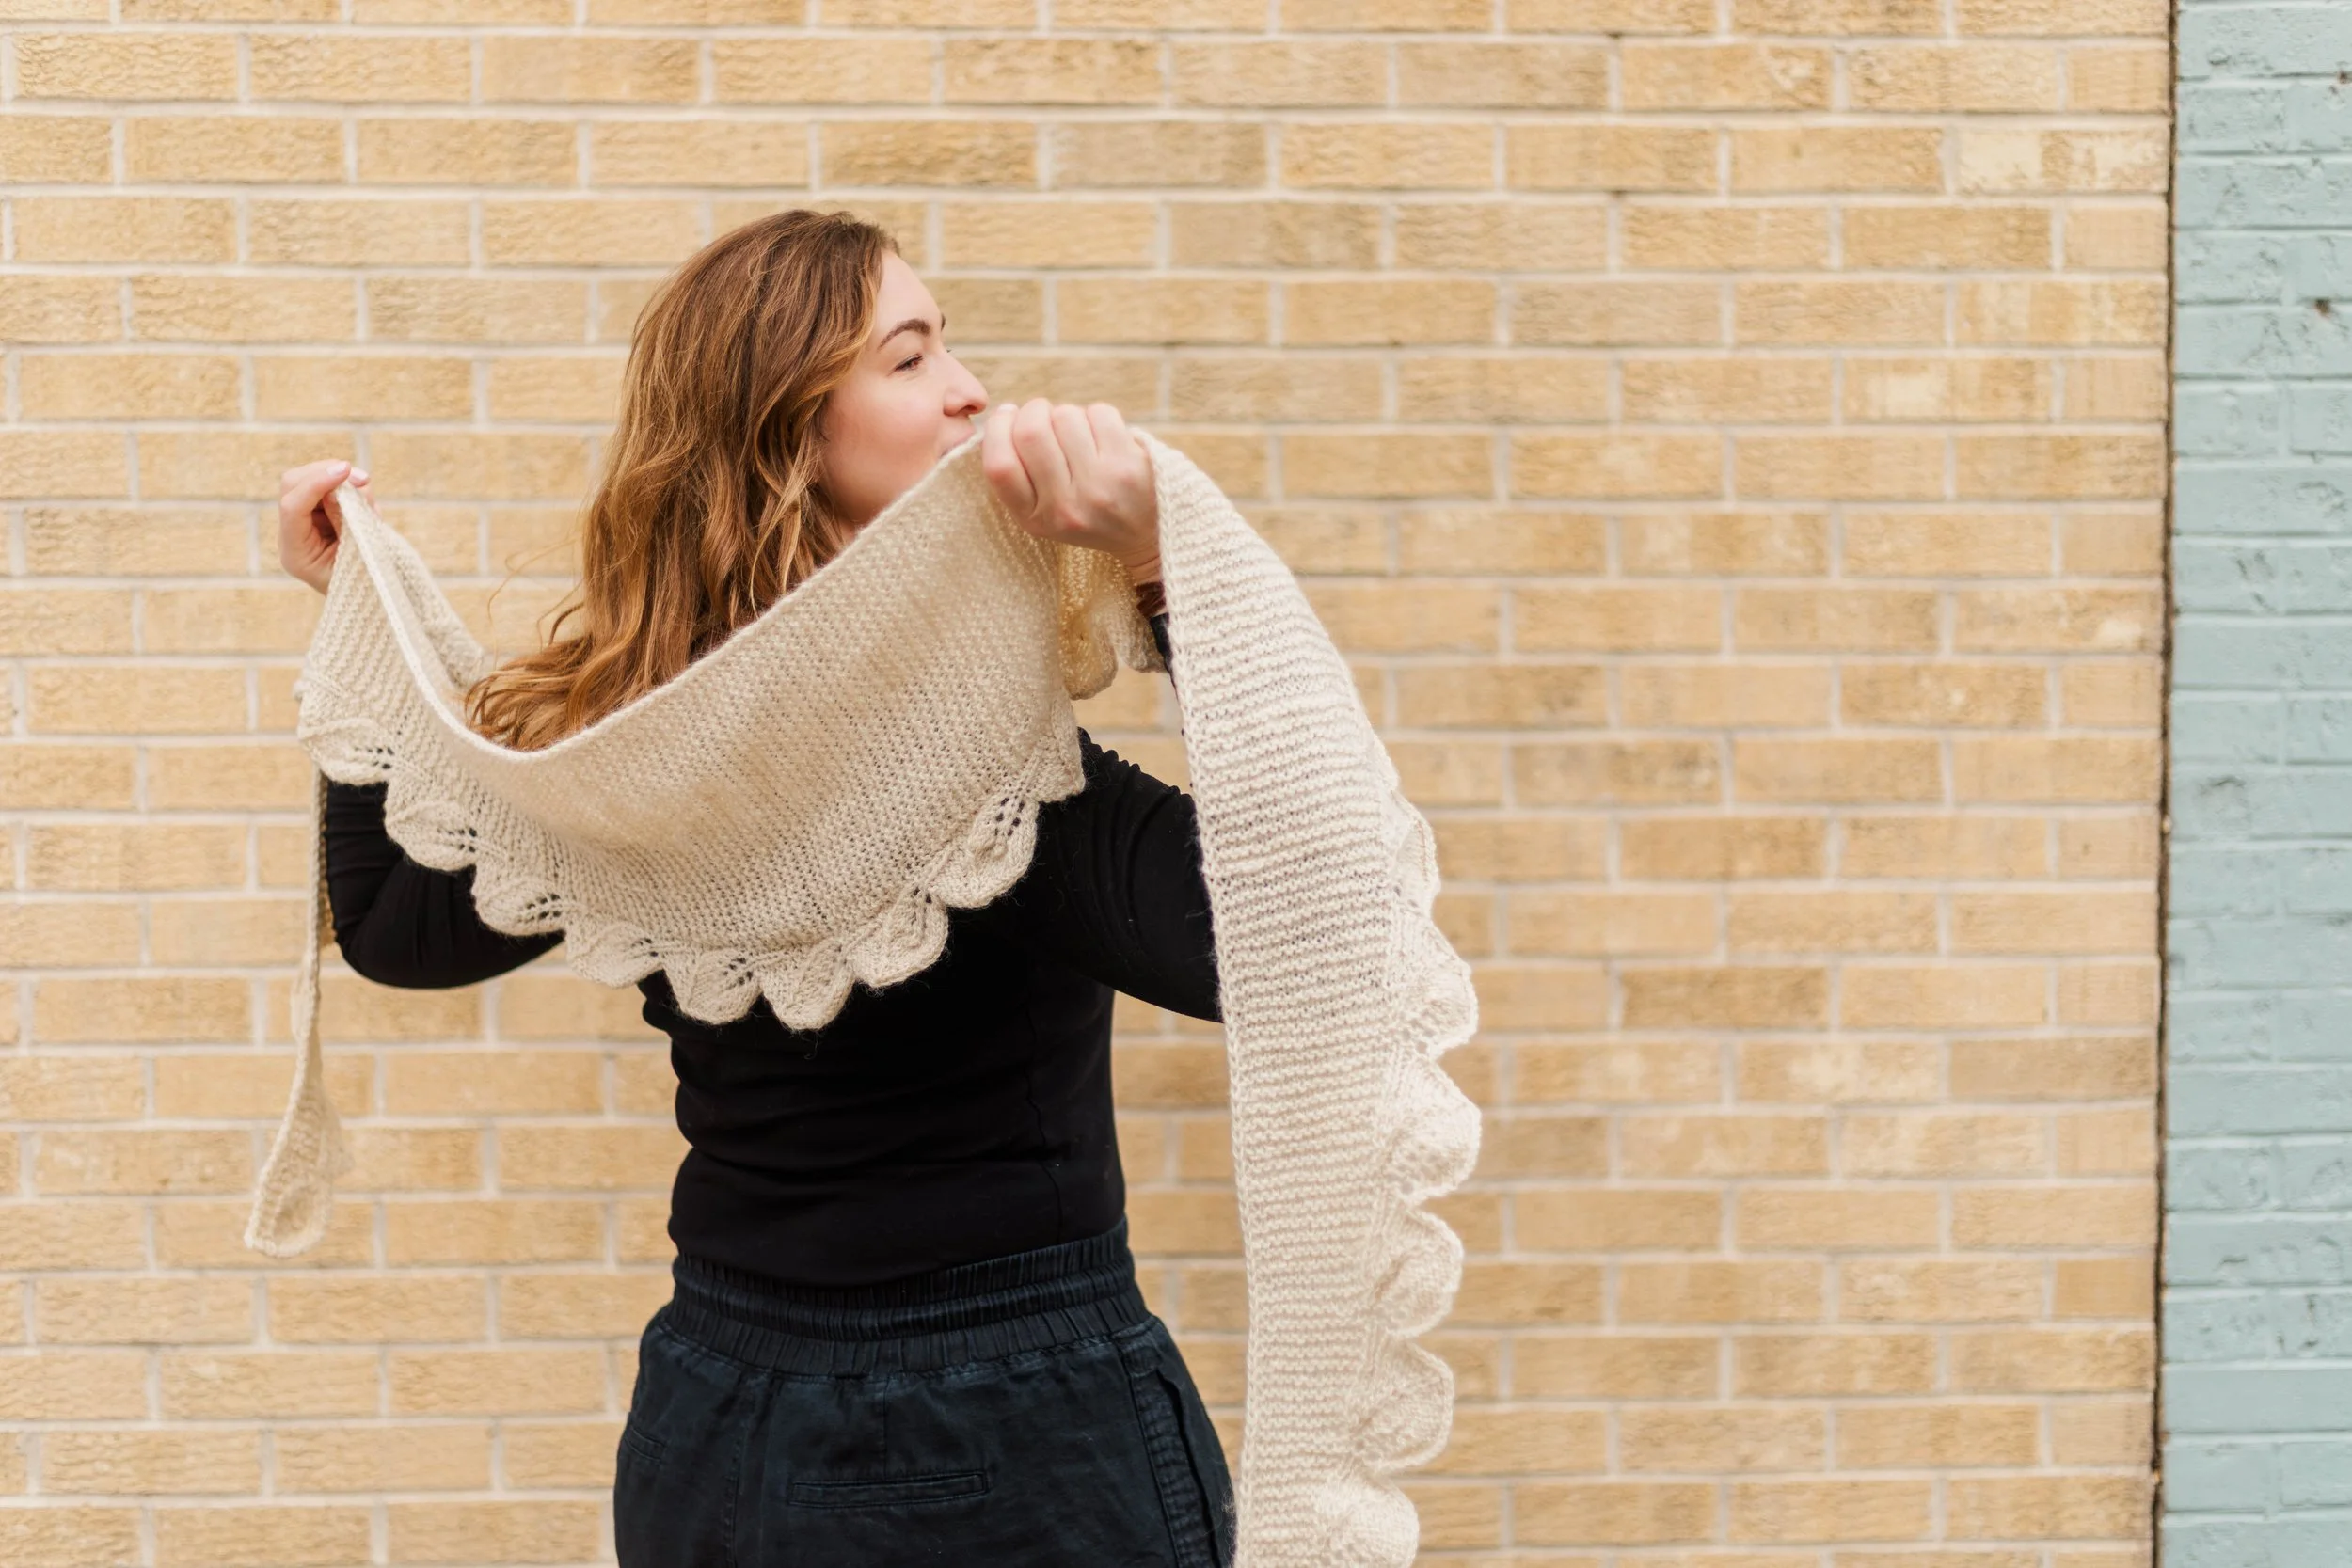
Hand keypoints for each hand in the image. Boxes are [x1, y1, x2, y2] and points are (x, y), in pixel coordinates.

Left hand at [278, 458, 370, 594]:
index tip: (346, 471)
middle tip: (363, 479)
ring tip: (370, 503)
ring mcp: (304, 523)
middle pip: (294, 484)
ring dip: (342, 481)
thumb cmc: (366, 586)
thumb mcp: (359, 557)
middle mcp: (292, 534)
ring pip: (310, 480)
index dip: (318, 484)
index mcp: (295, 553)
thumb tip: (342, 487)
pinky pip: (327, 488)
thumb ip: (348, 522)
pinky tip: (366, 505)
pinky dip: (348, 488)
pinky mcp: (319, 514)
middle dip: (326, 473)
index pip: (293, 506)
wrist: (368, 601)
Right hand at [980, 399, 1159, 583]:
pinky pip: (1098, 412)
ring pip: (1065, 416)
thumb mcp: (1043, 512)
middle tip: (1042, 414)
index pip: (1000, 467)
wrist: (1146, 534)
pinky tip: (1102, 435)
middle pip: (1031, 433)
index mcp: (1034, 521)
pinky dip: (1096, 414)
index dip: (997, 430)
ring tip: (1077, 433)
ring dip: (1067, 414)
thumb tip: (1004, 414)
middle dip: (1033, 411)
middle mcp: (1065, 508)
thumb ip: (1018, 474)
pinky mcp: (1128, 465)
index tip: (1006, 416)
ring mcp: (1099, 486)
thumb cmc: (1085, 510)